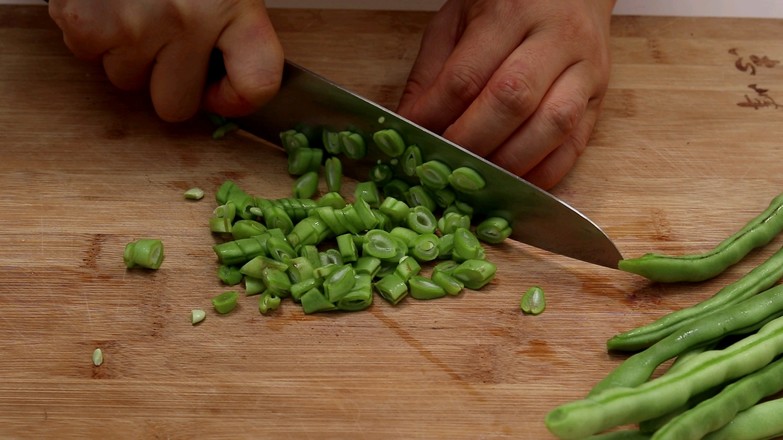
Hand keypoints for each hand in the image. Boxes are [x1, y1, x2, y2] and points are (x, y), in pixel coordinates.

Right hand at [48, 0, 283, 121]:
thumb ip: (235, 24)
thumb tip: (230, 78)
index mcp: (231, 4)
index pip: (257, 82)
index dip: (240, 98)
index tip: (224, 89)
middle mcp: (185, 21)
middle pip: (174, 105)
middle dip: (169, 81)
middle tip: (166, 41)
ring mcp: (130, 24)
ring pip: (124, 80)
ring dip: (127, 53)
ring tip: (133, 6)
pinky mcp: (82, 19)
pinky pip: (86, 53)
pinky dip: (93, 31)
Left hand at [397, 0, 615, 188]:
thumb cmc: (508, 4)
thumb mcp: (458, 18)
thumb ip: (433, 71)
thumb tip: (409, 123)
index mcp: (511, 13)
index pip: (467, 76)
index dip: (436, 115)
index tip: (413, 139)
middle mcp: (555, 38)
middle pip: (511, 101)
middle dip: (471, 142)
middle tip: (443, 165)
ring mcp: (585, 70)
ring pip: (551, 125)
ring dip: (509, 162)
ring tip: (477, 179)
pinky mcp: (600, 98)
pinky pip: (575, 146)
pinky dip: (543, 174)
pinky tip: (514, 183)